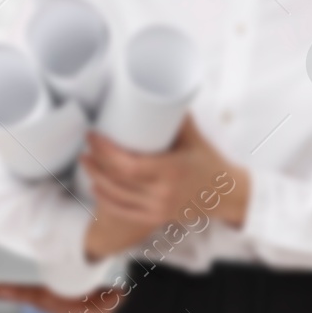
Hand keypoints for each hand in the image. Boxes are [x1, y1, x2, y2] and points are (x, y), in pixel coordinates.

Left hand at [80, 116, 246, 258]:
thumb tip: (160, 94)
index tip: (94, 136)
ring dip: (96, 179)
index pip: (129, 165)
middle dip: (97, 162)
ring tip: (86, 162)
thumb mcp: (195, 138)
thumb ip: (176, 118)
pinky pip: (123, 211)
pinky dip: (105, 199)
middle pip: (118, 180)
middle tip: (87, 145)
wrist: (225, 194)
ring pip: (116, 197)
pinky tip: (96, 187)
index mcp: (172, 171)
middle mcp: (162, 193)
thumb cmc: (210, 161)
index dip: (106, 152)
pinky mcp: (154, 218)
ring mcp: (157, 208)